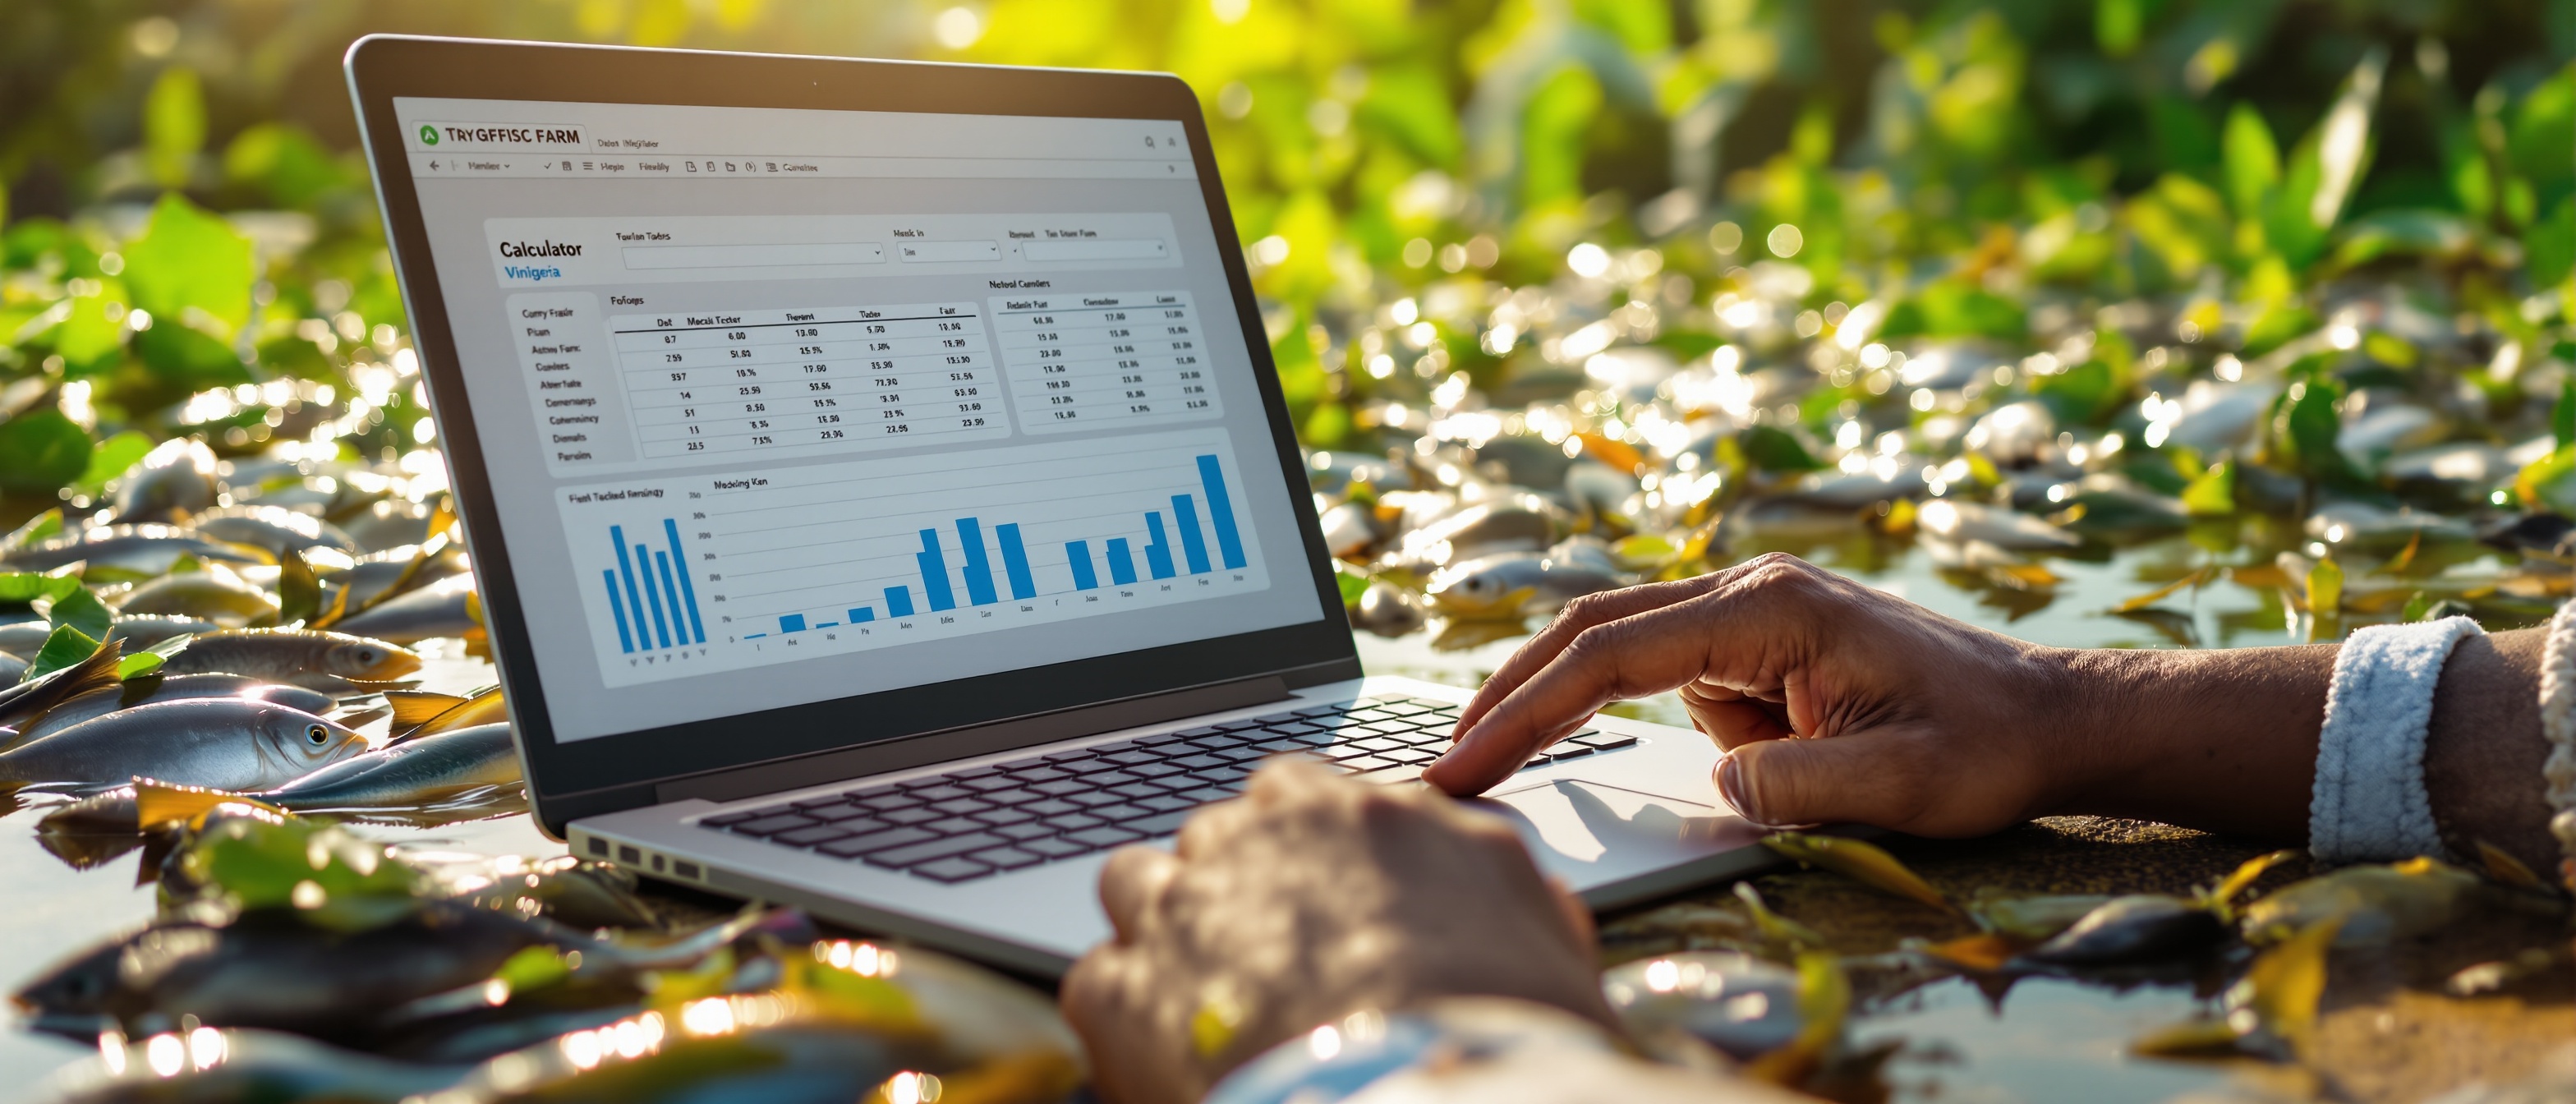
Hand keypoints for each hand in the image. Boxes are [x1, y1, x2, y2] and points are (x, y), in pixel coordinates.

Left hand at [1061, 760, 1614, 1103]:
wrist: (1430, 1102)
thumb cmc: (1505, 1030)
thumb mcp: (1540, 926)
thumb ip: (1486, 875)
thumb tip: (1472, 868)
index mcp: (1352, 812)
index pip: (1295, 795)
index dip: (1303, 856)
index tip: (1317, 903)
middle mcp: (1255, 841)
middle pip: (1214, 837)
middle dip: (1234, 891)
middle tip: (1273, 967)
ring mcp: (1179, 914)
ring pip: (1137, 884)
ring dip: (1164, 930)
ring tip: (1205, 1001)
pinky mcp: (1121, 996)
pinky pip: (1098, 980)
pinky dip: (1126, 1016)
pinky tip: (1170, 1053)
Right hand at [1422, 553, 2087, 836]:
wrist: (2052, 716)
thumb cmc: (1986, 743)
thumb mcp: (1901, 786)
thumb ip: (1794, 787)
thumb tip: (1711, 779)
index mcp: (1774, 608)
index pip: (1613, 656)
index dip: (1525, 713)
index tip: (1466, 764)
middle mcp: (1750, 591)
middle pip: (1591, 631)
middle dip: (1512, 697)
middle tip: (1446, 764)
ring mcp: (1751, 612)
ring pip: (1628, 655)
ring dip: (1588, 713)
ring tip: (1600, 764)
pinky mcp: (1758, 643)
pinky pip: (1676, 679)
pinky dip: (1657, 718)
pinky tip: (1734, 751)